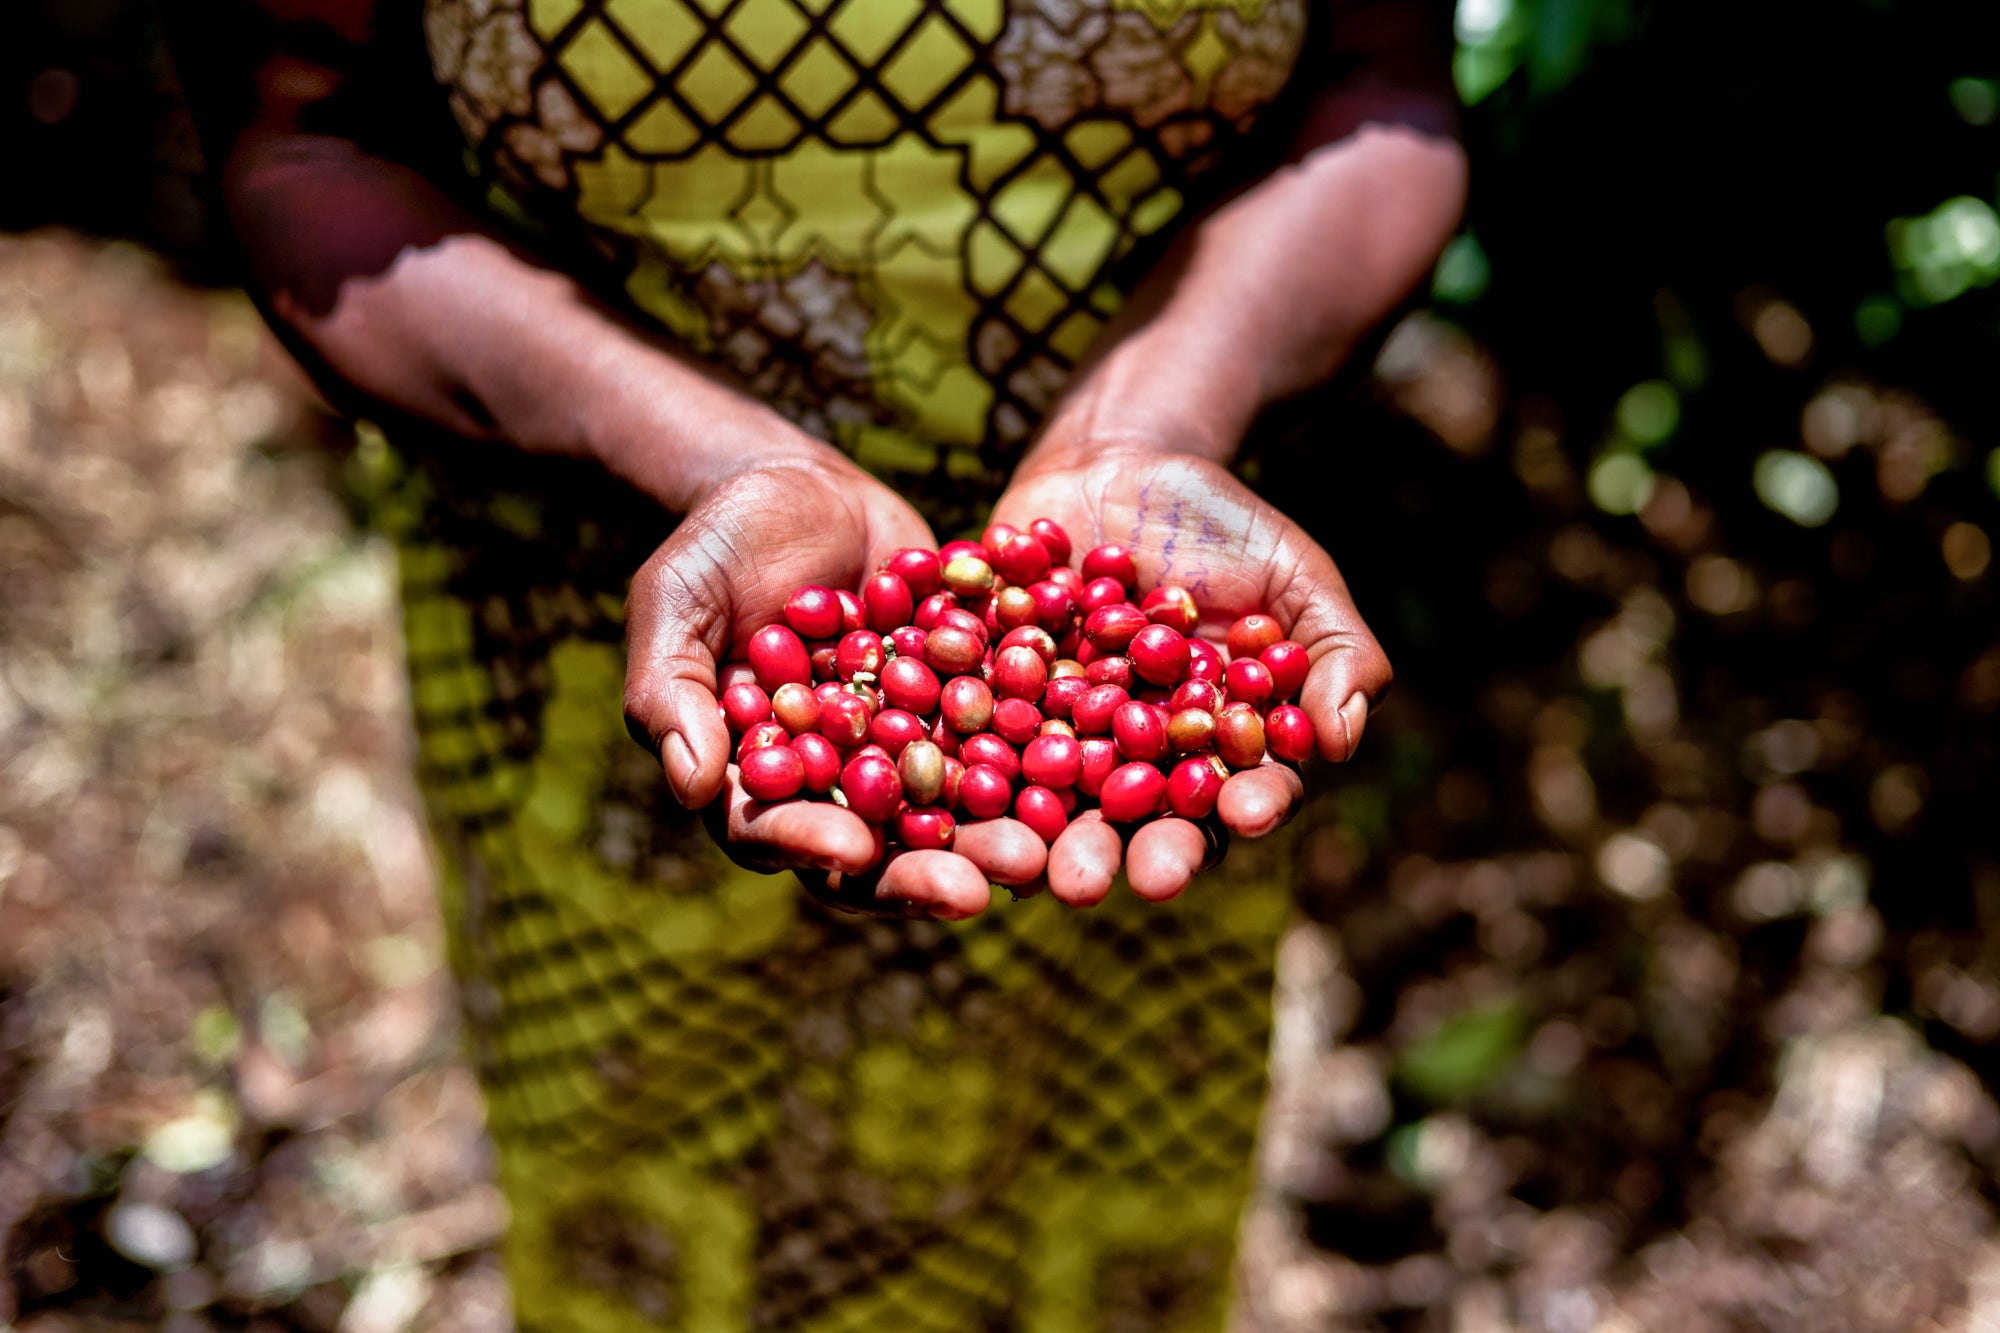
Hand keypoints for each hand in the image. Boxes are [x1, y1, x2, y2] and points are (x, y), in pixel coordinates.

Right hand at [623, 452, 1047, 917]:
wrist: (802, 481)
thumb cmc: (716, 544)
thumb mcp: (676, 604)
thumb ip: (674, 693)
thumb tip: (693, 790)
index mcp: (755, 777)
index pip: (773, 831)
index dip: (810, 845)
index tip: (851, 849)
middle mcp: (835, 781)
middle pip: (877, 848)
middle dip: (928, 872)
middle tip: (981, 889)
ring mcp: (907, 748)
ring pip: (953, 812)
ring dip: (997, 838)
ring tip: (1043, 854)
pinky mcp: (965, 706)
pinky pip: (1009, 741)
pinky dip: (1044, 760)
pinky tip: (1087, 770)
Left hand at [991, 444, 1391, 906]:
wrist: (1119, 463)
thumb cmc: (1225, 527)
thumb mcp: (1296, 577)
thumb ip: (1335, 653)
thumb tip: (1340, 740)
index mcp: (1210, 754)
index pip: (1235, 796)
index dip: (1244, 809)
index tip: (1246, 814)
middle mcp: (1129, 763)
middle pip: (1126, 825)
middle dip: (1112, 856)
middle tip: (1098, 883)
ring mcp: (1053, 735)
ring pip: (1038, 801)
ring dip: (1027, 840)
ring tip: (1022, 868)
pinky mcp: (986, 698)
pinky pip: (966, 730)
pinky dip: (958, 753)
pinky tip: (949, 775)